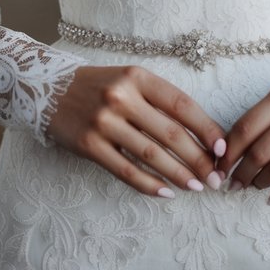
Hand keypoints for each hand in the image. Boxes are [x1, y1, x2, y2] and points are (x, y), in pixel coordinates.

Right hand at [46, 65, 228, 197]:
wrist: (47, 88)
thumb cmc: (100, 86)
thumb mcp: (130, 81)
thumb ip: (159, 101)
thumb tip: (199, 134)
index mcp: (137, 76)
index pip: (181, 105)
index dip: (206, 129)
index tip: (222, 148)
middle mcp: (122, 96)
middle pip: (170, 133)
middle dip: (198, 159)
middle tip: (215, 178)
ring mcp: (104, 122)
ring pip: (151, 154)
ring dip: (179, 175)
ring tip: (197, 187)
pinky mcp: (89, 145)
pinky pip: (126, 171)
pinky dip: (149, 185)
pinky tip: (166, 193)